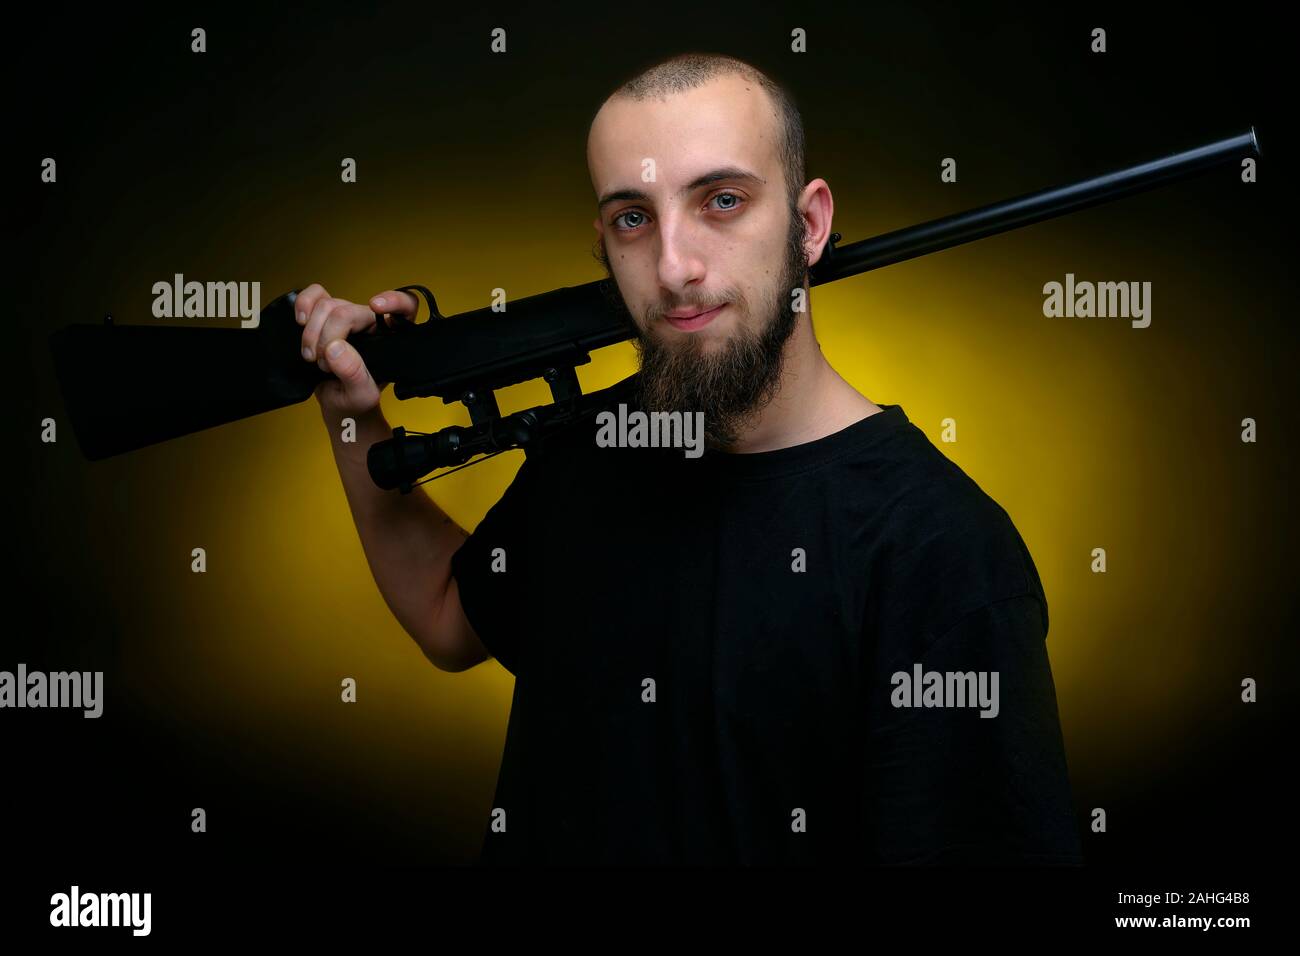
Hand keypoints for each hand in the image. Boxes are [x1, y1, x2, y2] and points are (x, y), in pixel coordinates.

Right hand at [295, 284, 418, 418]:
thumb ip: (354, 373)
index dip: (394, 300)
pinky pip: (313, 296)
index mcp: (391, 339)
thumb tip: (335, 347)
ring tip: (313, 358)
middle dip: (328, 336)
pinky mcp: (323, 317)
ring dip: (312, 333)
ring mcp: (346, 319)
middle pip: (347, 310)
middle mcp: (371, 324)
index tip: (376, 306)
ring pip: (326, 305)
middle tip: (322, 363)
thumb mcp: (361, 395)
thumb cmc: (356, 401)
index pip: (406, 307)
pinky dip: (303, 304)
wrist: (337, 406)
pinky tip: (301, 322)